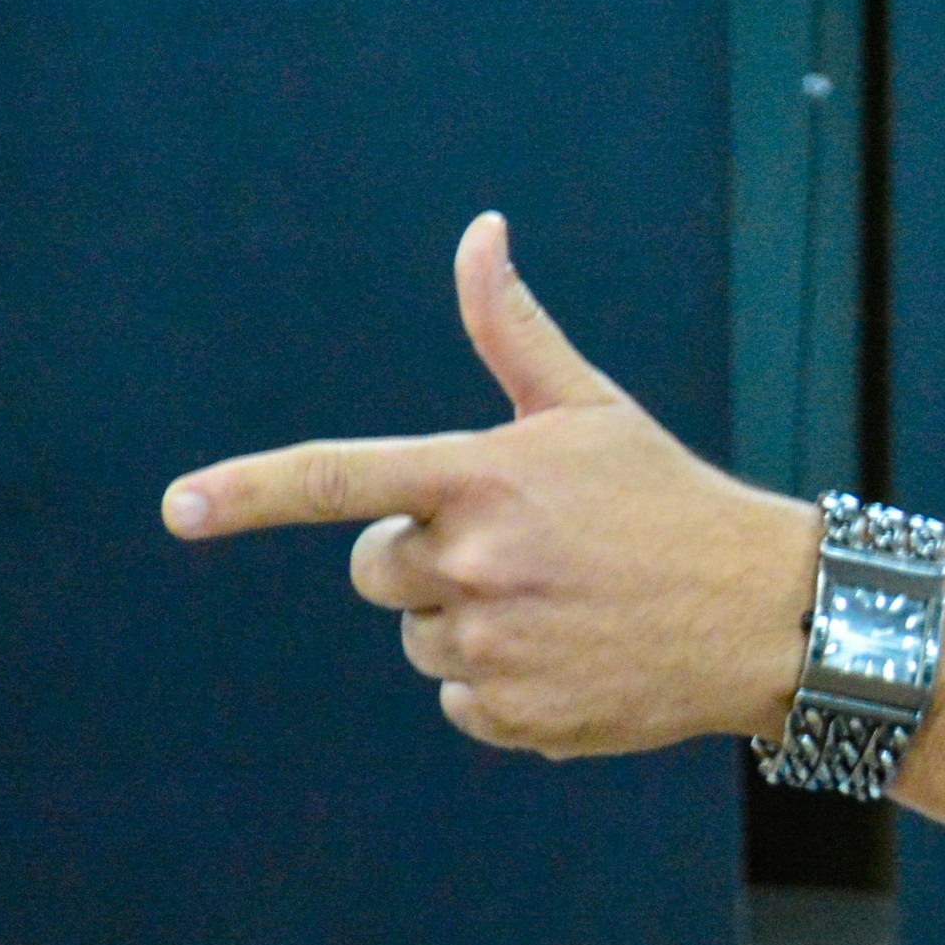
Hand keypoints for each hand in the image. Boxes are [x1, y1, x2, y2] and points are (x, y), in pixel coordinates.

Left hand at [162, 213, 824, 755]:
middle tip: (520, 555)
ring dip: (469, 629)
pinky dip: (502, 692)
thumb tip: (480, 227)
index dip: (252, 491)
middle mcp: (479, 562)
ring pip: (419, 641)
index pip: (341, 479)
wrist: (766, 614)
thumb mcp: (590, 408)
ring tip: (561, 610)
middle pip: (374, 572)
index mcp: (483, 476)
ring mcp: (496, 646)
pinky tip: (573, 660)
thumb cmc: (667, 499)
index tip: (179, 508)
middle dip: (426, 564)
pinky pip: (458, 705)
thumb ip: (511, 327)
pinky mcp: (518, 717)